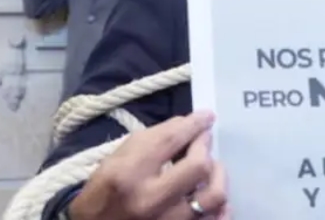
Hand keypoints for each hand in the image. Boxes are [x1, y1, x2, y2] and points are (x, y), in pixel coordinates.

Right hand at [69, 111, 228, 219]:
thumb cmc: (103, 193)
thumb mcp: (115, 159)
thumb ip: (151, 139)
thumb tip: (186, 125)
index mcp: (128, 174)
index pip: (171, 140)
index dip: (194, 124)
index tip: (206, 116)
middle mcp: (150, 200)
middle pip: (199, 166)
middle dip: (205, 147)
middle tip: (203, 140)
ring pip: (213, 196)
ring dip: (217, 176)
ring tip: (209, 169)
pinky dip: (221, 209)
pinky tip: (215, 199)